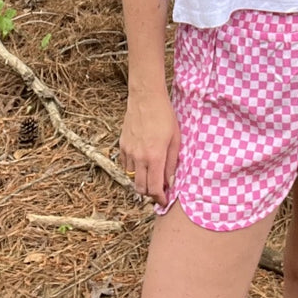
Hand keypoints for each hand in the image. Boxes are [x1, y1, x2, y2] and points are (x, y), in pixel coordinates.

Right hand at [119, 91, 179, 205]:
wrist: (146, 98)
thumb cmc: (164, 116)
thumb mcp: (175, 139)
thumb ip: (172, 163)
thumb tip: (170, 182)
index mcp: (154, 157)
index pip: (154, 188)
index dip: (159, 198)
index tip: (164, 200)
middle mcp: (139, 157)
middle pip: (141, 188)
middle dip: (150, 193)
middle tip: (159, 190)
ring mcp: (128, 152)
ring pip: (132, 178)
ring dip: (142, 181)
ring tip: (152, 175)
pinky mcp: (122, 146)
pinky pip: (126, 166)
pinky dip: (134, 169)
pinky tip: (143, 162)